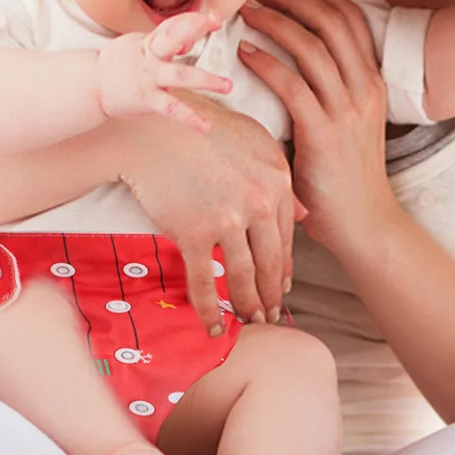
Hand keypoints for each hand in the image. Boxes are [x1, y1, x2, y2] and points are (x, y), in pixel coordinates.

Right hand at [95, 11, 231, 131]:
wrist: (91, 85)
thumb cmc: (118, 64)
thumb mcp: (139, 45)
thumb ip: (164, 42)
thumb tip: (190, 41)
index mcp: (149, 42)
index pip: (173, 24)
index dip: (194, 18)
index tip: (215, 17)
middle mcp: (150, 57)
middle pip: (174, 37)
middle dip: (195, 27)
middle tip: (216, 23)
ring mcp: (149, 78)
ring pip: (180, 76)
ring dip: (206, 80)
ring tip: (227, 85)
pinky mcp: (147, 99)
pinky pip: (171, 109)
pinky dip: (190, 119)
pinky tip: (206, 127)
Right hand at [116, 98, 303, 333]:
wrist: (151, 126)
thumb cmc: (201, 126)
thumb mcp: (254, 140)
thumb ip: (279, 178)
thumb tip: (302, 215)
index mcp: (277, 180)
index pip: (285, 236)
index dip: (284, 268)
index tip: (283, 287)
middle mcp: (258, 203)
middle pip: (270, 262)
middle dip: (272, 294)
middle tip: (272, 315)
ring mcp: (227, 221)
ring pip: (243, 277)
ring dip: (248, 305)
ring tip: (250, 321)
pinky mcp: (194, 234)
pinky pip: (204, 283)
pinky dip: (210, 312)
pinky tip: (213, 328)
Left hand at [236, 0, 398, 259]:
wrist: (365, 223)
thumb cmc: (346, 176)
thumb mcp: (349, 123)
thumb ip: (329, 91)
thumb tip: (289, 61)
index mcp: (372, 81)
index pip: (350, 18)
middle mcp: (364, 88)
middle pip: (331, 21)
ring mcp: (347, 109)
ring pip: (311, 46)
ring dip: (275, 22)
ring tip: (246, 12)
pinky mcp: (325, 132)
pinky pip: (293, 85)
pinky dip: (267, 63)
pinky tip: (245, 53)